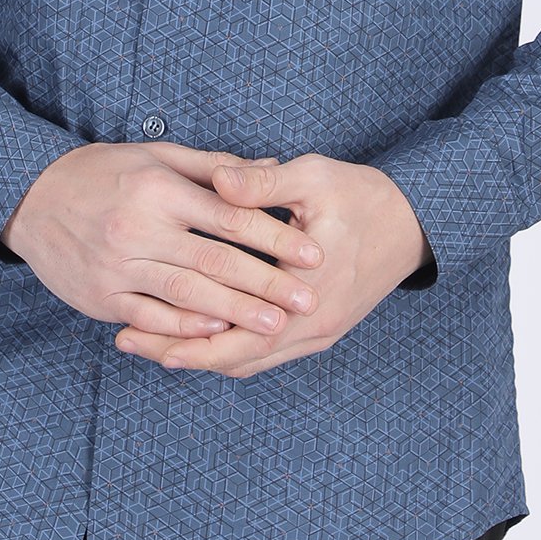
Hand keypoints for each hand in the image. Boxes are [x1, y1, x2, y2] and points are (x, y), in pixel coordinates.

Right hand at [1, 139, 327, 344]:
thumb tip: (270, 166)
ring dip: (236, 312)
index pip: (229, 216)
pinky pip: (151, 317)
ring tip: (274, 324)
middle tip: (307, 299)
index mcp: (159, 188)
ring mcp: (119, 265)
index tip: (312, 253)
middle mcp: (140, 227)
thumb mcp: (155, 156)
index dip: (275, 237)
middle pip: (215, 261)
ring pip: (187, 294)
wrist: (31, 198)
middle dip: (267, 283)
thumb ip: (213, 166)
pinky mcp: (102, 297)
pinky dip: (185, 326)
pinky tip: (216, 332)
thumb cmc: (102, 171)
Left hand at [112, 153, 428, 378]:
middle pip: (231, 357)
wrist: (415, 223)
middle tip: (125, 340)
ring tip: (149, 343)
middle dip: (177, 351)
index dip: (178, 331)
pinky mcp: (319, 331)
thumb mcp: (313, 178)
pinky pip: (265, 353)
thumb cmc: (362, 194)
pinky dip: (228, 350)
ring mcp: (316, 334)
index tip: (131, 319)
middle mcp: (310, 325)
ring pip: (247, 361)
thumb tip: (216, 179)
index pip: (231, 330)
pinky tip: (197, 339)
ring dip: (199, 354)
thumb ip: (263, 183)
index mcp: (306, 290)